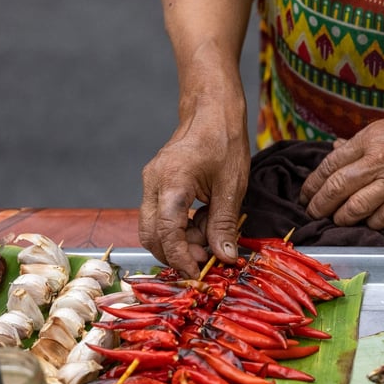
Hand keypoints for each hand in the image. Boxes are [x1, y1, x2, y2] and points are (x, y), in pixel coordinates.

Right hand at [139, 122, 249, 277]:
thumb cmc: (224, 141)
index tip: (198, 273)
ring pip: (153, 228)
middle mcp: (153, 184)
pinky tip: (203, 223)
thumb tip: (224, 257)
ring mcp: (151, 183)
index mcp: (172, 182)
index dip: (181, 258)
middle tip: (205, 259)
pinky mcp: (156, 185)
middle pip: (151, 235)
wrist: (211, 110)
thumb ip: (224, 225)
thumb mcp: (232, 187)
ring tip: (209, 237)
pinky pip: (160, 216)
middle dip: (176, 254)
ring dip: (179, 242)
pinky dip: (179, 228)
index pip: (167, 233)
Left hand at [299, 112, 383, 228]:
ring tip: (336, 221)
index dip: (313, 184)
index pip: (329, 165)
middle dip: (319, 205)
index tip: (306, 194)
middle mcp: (378, 160)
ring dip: (342, 218)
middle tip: (312, 213)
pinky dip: (373, 223)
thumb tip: (337, 150)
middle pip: (337, 189)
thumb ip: (361, 142)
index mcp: (369, 139)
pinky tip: (368, 224)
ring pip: (356, 208)